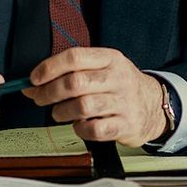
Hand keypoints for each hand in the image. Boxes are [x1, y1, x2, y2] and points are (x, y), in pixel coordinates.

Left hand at [23, 47, 167, 146]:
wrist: (154, 105)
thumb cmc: (119, 86)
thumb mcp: (103, 68)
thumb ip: (70, 73)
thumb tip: (32, 85)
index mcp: (110, 58)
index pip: (74, 57)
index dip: (49, 68)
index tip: (34, 79)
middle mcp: (118, 78)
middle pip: (75, 82)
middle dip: (49, 92)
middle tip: (39, 99)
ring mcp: (124, 102)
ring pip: (83, 106)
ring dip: (61, 112)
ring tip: (58, 113)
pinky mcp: (126, 125)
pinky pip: (95, 129)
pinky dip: (80, 129)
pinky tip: (78, 125)